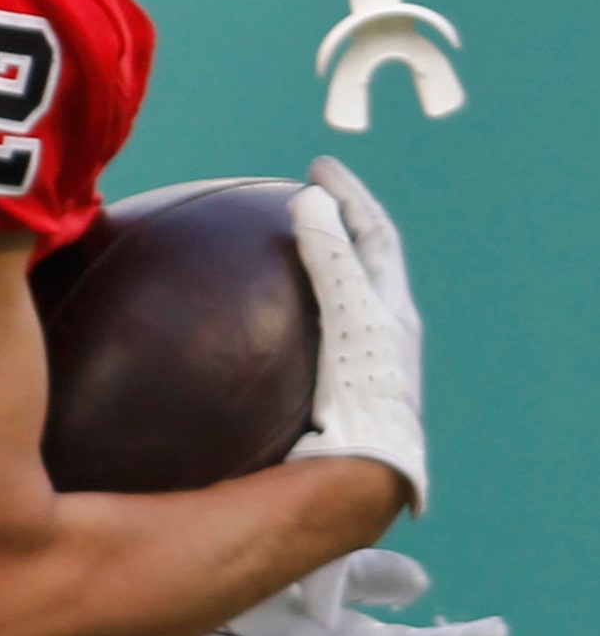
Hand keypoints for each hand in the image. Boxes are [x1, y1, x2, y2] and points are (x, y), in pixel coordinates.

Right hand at [286, 156, 426, 509]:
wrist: (363, 471)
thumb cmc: (364, 391)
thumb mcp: (352, 315)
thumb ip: (330, 258)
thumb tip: (309, 197)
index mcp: (392, 310)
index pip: (375, 235)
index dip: (351, 195)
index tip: (318, 164)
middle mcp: (379, 333)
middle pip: (362, 263)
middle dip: (338, 223)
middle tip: (303, 195)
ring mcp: (353, 363)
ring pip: (337, 299)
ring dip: (314, 266)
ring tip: (277, 246)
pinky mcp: (325, 390)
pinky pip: (304, 334)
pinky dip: (283, 311)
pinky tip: (242, 322)